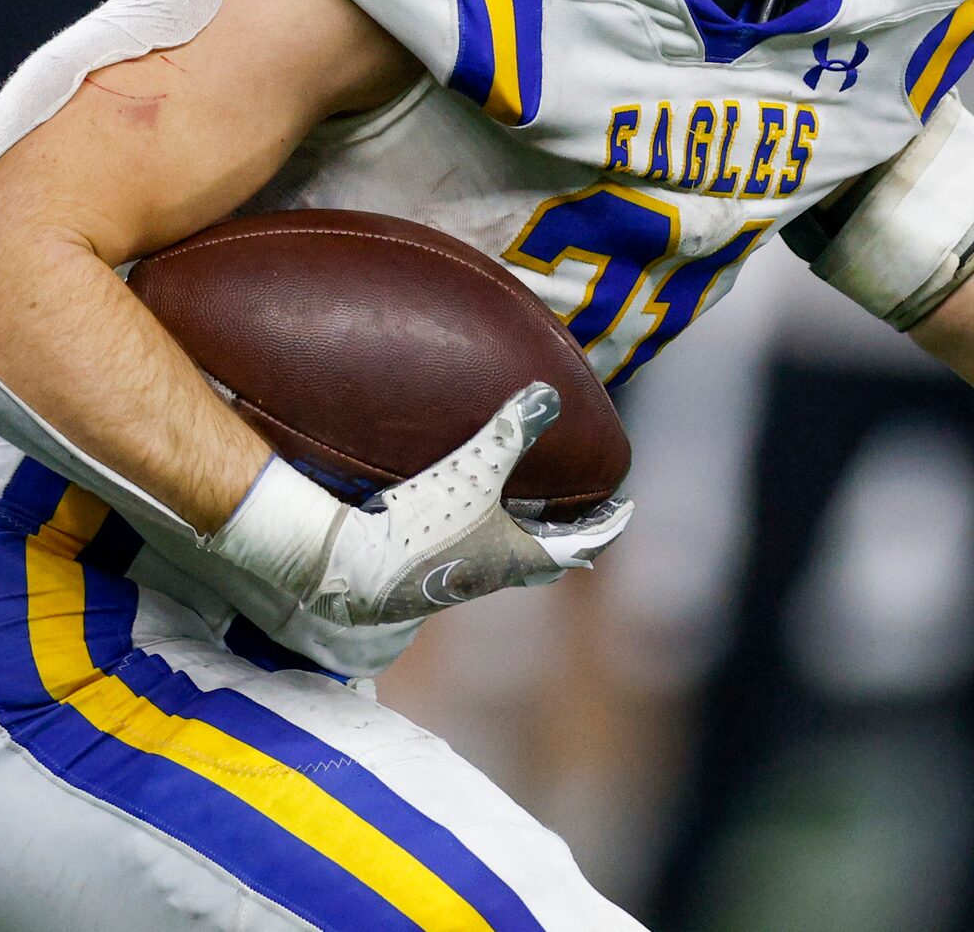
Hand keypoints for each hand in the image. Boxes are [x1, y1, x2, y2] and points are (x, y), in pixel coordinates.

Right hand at [215, 384, 630, 633]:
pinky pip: (473, 556)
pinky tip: (470, 517)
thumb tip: (549, 395)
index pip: (580, 545)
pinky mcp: (425, 574)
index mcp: (517, 558)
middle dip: (571, 537)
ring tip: (534, 513)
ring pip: (508, 561)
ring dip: (528, 538)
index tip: (624, 509)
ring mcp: (457, 579)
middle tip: (588, 516)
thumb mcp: (471, 471)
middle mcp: (492, 575)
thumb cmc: (418, 527)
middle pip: (547, 560)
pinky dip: (489, 537)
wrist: (348, 571)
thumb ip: (510, 432)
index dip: (606, 526)